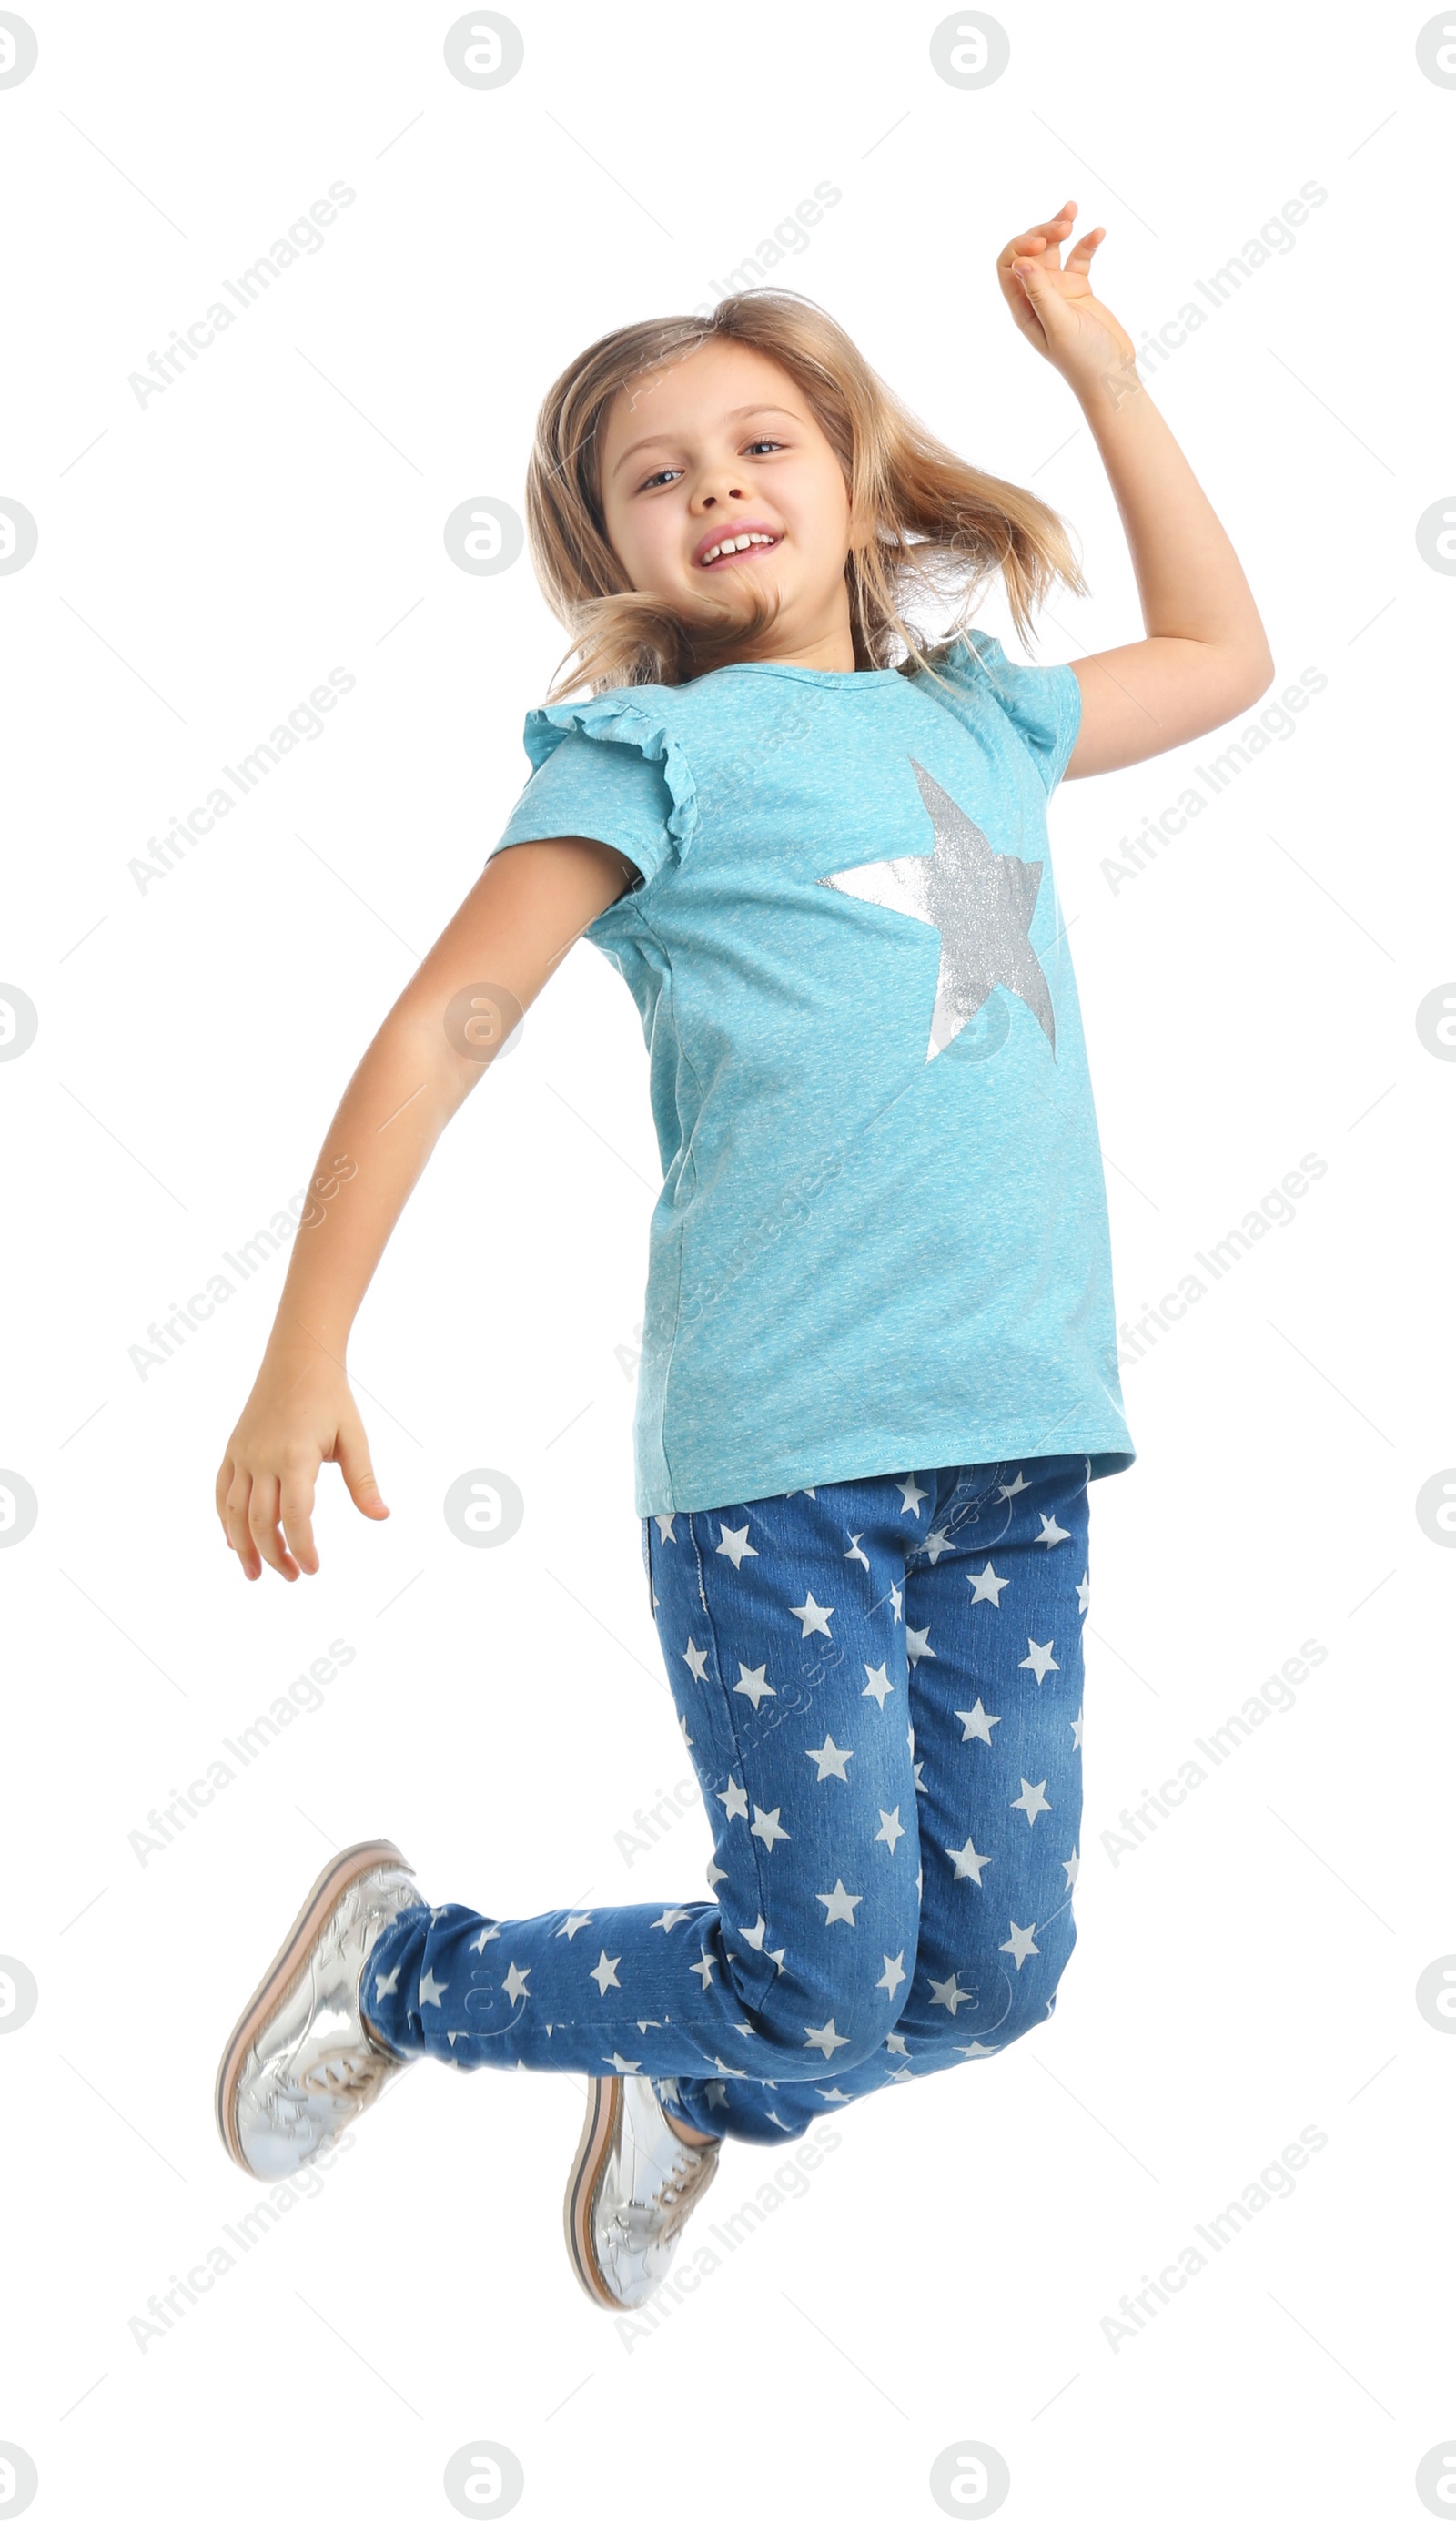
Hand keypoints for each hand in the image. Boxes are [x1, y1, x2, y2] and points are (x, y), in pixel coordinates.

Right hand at [216, 1347, 387, 1580]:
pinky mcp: (233, 1449)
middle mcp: (263, 1459)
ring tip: (255, 1573)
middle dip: (274, 1556)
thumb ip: (363, 1481)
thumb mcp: (354, 1439)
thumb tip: (381, 1516)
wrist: (298, 1359)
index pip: (295, 1517)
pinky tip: (234, 1541)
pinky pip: (221, 1491)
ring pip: (234, 1512)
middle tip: (291, 1576)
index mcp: (296, 1457)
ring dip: (243, 1547)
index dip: (302, 1548)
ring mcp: (243, 1454)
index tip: (312, 1569)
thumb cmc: (331, 1399)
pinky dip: (224, 1519)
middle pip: (261, 1521)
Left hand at [997, 203, 1138, 405]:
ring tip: (1074, 211)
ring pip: (1054, 250)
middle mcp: (1037, 296)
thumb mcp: (1060, 326)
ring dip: (1060, 227)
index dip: (1021, 246)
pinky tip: (1099, 233)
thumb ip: (1041, 294)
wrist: (1112, 376)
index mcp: (1024, 308)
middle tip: (1066, 223)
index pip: (1008, 265)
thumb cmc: (1083, 359)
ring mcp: (1059, 291)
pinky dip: (1087, 243)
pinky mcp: (1080, 289)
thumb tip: (1020, 263)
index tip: (1043, 243)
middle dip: (1044, 231)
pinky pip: (1079, 258)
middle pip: (1030, 252)